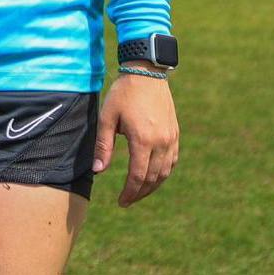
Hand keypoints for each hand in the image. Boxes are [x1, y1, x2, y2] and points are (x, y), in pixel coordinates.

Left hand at [92, 66, 178, 206]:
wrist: (147, 72)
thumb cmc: (124, 93)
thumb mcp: (107, 117)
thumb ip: (103, 146)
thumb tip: (98, 171)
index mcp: (142, 140)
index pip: (137, 177)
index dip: (129, 192)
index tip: (121, 201)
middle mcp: (161, 142)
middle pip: (153, 179)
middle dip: (140, 193)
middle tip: (128, 200)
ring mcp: (171, 138)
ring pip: (165, 172)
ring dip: (153, 186)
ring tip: (139, 192)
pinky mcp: (175, 132)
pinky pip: (172, 160)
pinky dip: (164, 172)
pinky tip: (154, 175)